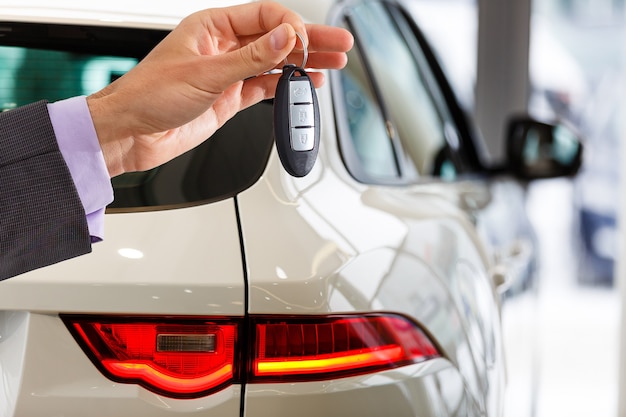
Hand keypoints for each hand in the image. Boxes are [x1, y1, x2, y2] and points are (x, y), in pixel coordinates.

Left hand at [87, 1, 352, 176]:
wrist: (132, 134)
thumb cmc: (149, 94)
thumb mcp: (205, 73)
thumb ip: (251, 57)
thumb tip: (286, 38)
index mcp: (213, 26)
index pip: (265, 16)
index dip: (291, 26)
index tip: (308, 43)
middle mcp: (223, 47)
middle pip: (276, 38)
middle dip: (310, 42)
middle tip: (340, 45)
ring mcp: (229, 73)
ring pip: (275, 63)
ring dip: (303, 66)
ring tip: (333, 65)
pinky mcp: (230, 98)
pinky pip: (265, 87)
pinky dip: (286, 88)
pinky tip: (305, 86)